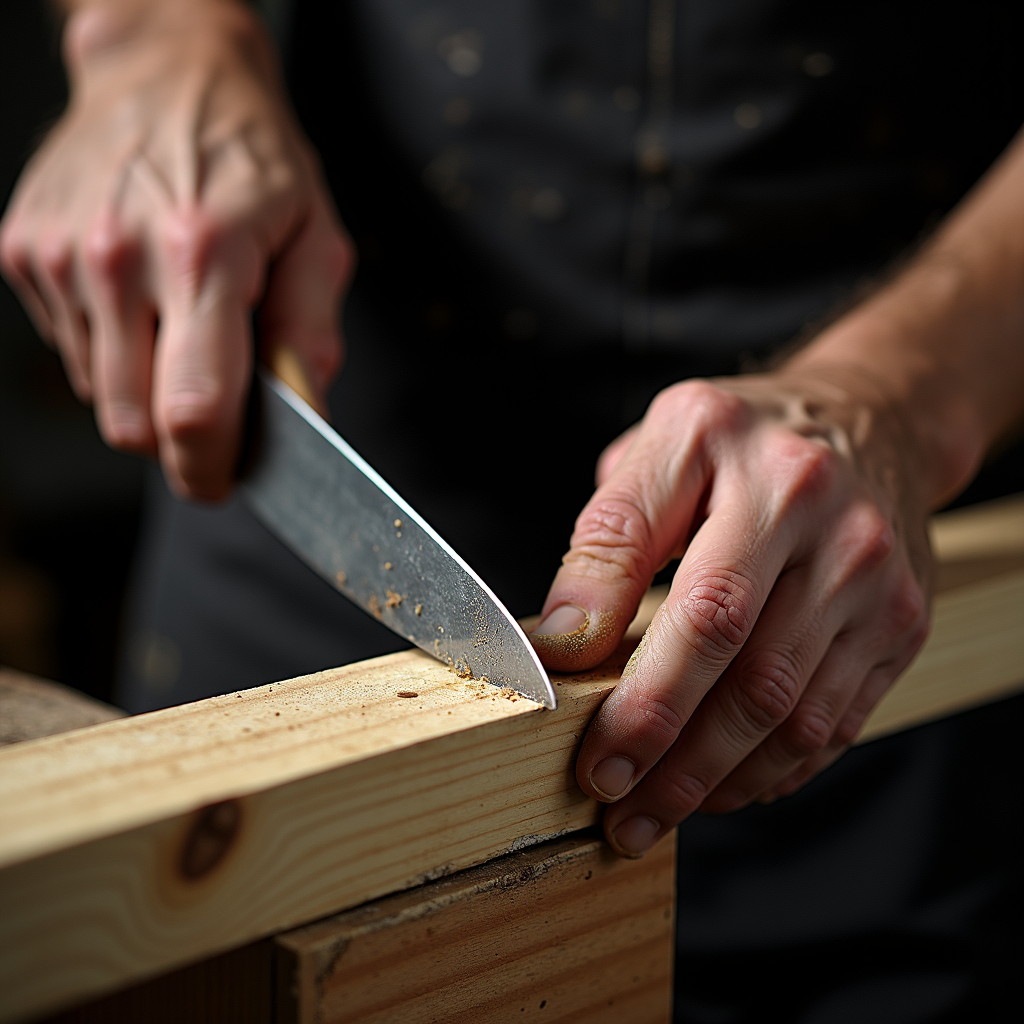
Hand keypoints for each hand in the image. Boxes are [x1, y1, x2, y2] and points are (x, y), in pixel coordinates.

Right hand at [0, 0, 352, 498]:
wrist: (164, 71)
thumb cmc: (252, 157)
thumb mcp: (315, 236)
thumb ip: (311, 333)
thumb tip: (306, 417)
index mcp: (204, 256)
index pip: (196, 410)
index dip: (212, 468)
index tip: (227, 481)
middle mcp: (119, 259)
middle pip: (133, 424)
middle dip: (178, 442)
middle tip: (217, 412)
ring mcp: (61, 257)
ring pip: (99, 398)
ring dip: (146, 392)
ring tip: (181, 325)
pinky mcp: (24, 253)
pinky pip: (73, 352)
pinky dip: (112, 352)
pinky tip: (141, 299)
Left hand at [531, 368, 932, 855]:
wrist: (872, 419)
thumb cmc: (747, 439)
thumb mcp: (663, 446)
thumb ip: (609, 539)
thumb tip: (565, 640)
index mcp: (758, 469)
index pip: (701, 604)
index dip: (642, 691)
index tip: (584, 739)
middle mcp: (832, 528)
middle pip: (750, 673)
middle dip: (670, 751)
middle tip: (610, 796)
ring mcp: (877, 585)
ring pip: (792, 714)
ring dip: (713, 777)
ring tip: (651, 809)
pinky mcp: (900, 627)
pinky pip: (834, 723)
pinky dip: (769, 770)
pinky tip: (719, 784)